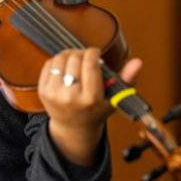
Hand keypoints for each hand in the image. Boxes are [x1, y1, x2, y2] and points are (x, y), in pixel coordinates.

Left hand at [38, 47, 142, 165]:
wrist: (73, 128)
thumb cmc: (97, 110)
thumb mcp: (114, 98)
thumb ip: (126, 79)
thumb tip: (138, 62)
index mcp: (90, 98)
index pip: (90, 63)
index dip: (93, 52)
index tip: (95, 53)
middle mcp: (70, 97)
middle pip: (75, 58)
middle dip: (82, 53)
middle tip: (86, 58)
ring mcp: (54, 95)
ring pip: (60, 58)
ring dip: (69, 55)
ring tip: (76, 61)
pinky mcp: (43, 91)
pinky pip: (49, 64)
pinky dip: (57, 62)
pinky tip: (65, 68)